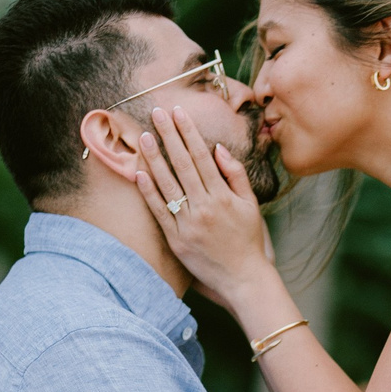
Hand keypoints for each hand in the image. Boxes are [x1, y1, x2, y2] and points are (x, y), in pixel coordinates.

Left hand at [134, 107, 276, 310]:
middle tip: (157, 112)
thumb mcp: (251, 205)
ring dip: (154, 158)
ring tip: (143, 136)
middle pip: (183, 164)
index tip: (178, 112)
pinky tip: (139, 173)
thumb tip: (218, 148)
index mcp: (222, 196)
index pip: (201, 156)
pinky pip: (159, 212)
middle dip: (169, 136)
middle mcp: (204, 207)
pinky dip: (148, 192)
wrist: (243, 279)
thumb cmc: (248, 240)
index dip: (188, 132)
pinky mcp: (176, 241)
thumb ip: (235, 175)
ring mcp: (188, 224)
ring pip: (167, 185)